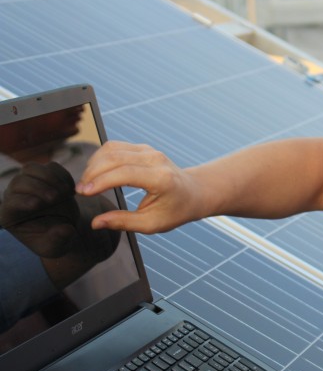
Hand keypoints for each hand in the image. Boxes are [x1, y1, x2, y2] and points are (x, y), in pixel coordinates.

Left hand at [1, 162, 79, 256]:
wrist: (64, 229)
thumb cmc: (53, 241)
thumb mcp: (54, 248)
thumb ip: (57, 240)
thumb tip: (66, 230)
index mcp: (10, 215)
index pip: (11, 202)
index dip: (22, 201)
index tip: (37, 205)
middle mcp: (16, 195)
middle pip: (20, 182)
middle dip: (38, 188)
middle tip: (56, 199)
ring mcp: (30, 183)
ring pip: (32, 168)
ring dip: (50, 177)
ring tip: (66, 192)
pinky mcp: (46, 176)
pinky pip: (52, 167)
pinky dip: (63, 175)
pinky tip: (71, 190)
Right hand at [76, 141, 203, 233]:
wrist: (194, 193)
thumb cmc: (176, 210)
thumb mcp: (152, 223)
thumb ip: (123, 222)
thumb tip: (96, 223)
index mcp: (161, 178)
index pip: (124, 173)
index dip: (100, 182)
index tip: (84, 193)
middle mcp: (155, 159)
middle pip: (114, 157)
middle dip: (92, 173)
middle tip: (80, 190)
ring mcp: (149, 151)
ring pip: (111, 148)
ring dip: (93, 164)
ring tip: (86, 183)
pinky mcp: (143, 148)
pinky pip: (116, 147)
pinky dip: (101, 158)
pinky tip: (95, 173)